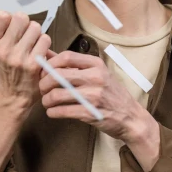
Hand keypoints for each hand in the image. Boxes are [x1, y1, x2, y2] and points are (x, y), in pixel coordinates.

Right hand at [0, 4, 56, 107]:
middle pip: (21, 18)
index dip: (10, 19)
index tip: (11, 29)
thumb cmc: (6, 63)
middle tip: (24, 35)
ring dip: (36, 33)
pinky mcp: (34, 64)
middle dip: (25, 24)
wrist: (15, 93)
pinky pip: (45, 39)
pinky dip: (44, 43)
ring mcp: (18, 58)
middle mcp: (2, 51)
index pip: (2, 15)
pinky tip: (38, 51)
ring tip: (31, 44)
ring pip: (35, 27)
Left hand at [38, 51, 153, 142]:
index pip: (66, 57)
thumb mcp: (97, 73)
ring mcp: (93, 96)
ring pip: (57, 94)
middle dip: (43, 82)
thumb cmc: (111, 93)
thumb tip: (48, 54)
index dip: (50, 64)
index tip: (44, 71)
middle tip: (41, 88)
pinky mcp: (90, 113)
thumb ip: (73, 64)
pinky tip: (52, 112)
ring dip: (46, 99)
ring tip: (46, 102)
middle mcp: (95, 77)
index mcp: (96, 64)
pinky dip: (52, 112)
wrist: (130, 117)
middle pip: (58, 75)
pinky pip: (63, 111)